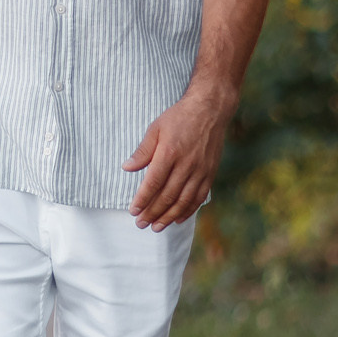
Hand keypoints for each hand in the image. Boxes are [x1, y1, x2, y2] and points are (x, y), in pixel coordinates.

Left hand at [122, 89, 232, 229]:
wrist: (210, 110)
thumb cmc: (179, 118)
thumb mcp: (155, 129)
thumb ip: (142, 151)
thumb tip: (127, 168)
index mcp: (169, 153)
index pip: (153, 183)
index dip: (142, 200)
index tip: (133, 211)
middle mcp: (186, 164)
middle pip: (167, 196)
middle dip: (153, 213)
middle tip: (141, 223)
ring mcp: (200, 170)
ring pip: (183, 200)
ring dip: (169, 216)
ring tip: (157, 226)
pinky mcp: (210, 173)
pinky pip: (199, 197)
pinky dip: (188, 210)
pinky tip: (178, 219)